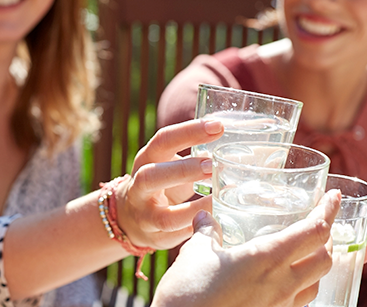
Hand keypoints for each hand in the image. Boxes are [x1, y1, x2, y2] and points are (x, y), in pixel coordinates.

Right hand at [115, 119, 223, 248]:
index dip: (189, 132)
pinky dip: (199, 230)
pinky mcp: (156, 239)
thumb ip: (194, 154)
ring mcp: (145, 216)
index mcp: (146, 160)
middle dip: (183, 171)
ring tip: (220, 200)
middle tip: (212, 166)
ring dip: (196, 210)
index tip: (218, 127)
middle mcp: (139, 188)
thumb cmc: (162, 182)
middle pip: (152, 176)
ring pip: (166, 217)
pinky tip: (218, 222)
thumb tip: (237, 142)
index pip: (163, 140)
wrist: (130, 217)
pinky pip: (179, 238)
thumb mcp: (168, 162)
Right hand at [151, 191, 342, 306]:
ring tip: (303, 254)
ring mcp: (278, 306)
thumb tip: (205, 218)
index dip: (329, 210)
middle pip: (325, 259)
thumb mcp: (194, 253)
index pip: (315, 231)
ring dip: (315, 266)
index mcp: (267, 258)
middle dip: (326, 239)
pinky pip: (297, 304)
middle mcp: (281, 284)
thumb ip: (206, 231)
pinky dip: (299, 288)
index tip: (333, 196)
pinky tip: (280, 283)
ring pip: (315, 284)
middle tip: (316, 224)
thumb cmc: (188, 293)